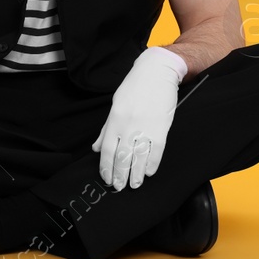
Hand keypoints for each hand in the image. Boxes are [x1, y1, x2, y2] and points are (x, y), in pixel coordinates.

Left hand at [91, 47, 184, 190]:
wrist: (157, 71)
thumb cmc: (135, 87)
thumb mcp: (116, 105)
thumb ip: (106, 129)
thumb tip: (96, 148)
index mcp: (115, 119)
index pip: (108, 150)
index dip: (106, 168)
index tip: (107, 179)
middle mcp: (129, 125)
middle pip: (123, 158)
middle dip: (120, 176)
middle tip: (120, 187)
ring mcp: (146, 127)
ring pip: (139, 158)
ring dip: (136, 174)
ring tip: (135, 184)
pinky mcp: (161, 128)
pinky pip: (156, 151)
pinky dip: (152, 164)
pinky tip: (149, 172)